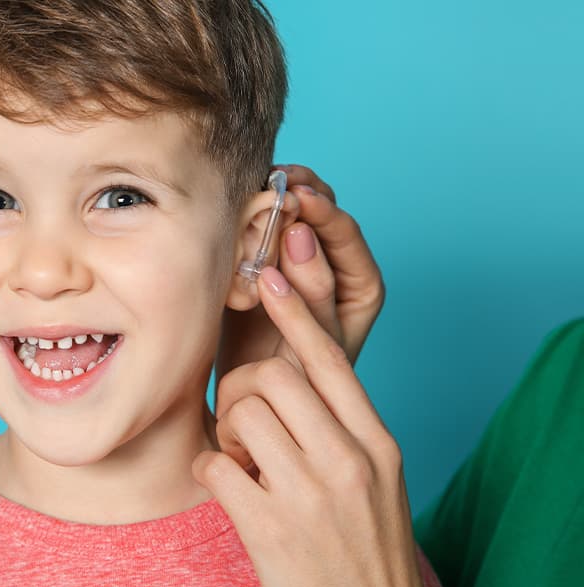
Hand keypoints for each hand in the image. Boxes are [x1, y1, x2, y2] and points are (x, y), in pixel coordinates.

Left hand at [196, 266, 423, 586]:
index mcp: (378, 444)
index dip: (297, 312)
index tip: (271, 277)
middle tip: (242, 420)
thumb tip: (292, 372)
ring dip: (228, 431)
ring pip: (243, 413)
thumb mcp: (376, 481)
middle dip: (242, 386)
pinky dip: (211, 469)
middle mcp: (349, 461)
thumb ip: (343, 428)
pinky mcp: (270, 527)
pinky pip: (214, 464)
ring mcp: (310, 494)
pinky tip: (228, 488)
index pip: (332, 360)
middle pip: (275, 374)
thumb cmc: (365, 548)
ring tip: (242, 461)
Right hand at [215, 165, 384, 398]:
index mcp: (359, 286)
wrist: (250, 398)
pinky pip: (261, 226)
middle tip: (269, 182)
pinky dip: (250, 214)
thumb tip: (299, 232)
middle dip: (297, 193)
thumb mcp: (309, 343)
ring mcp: (297, 260)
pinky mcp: (265, 260)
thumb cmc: (291, 382)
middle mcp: (334, 267)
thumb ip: (311, 293)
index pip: (346, 235)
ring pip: (292, 213)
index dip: (323, 212)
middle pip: (322, 213)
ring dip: (272, 197)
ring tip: (250, 190)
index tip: (297, 198)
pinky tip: (233, 210)